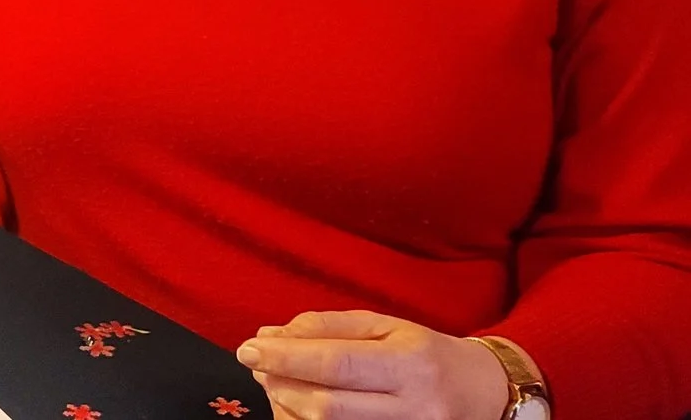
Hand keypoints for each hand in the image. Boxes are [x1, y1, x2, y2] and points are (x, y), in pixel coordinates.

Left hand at [235, 310, 511, 419]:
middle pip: (328, 405)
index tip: (250, 348)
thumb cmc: (428, 355)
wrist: (485, 395)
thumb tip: (272, 335)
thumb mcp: (386, 327)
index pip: (337, 363)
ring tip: (278, 383)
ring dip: (289, 406)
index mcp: (412, 364)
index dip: (286, 357)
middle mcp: (414, 408)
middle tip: (259, 365)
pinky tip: (299, 406)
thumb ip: (327, 327)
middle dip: (281, 383)